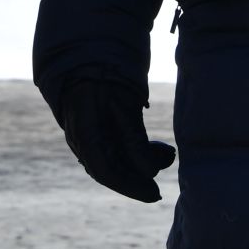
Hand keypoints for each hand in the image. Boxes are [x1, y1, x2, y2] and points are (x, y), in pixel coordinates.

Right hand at [58, 79, 175, 202]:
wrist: (88, 55)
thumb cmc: (106, 76)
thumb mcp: (125, 105)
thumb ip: (135, 139)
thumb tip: (150, 173)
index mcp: (85, 133)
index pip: (106, 171)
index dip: (131, 186)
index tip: (154, 193)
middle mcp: (81, 140)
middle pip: (111, 170)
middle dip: (139, 176)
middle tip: (166, 173)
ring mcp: (87, 135)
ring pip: (115, 160)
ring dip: (141, 162)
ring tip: (167, 153)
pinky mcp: (97, 130)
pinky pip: (116, 149)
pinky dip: (136, 151)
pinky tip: (155, 148)